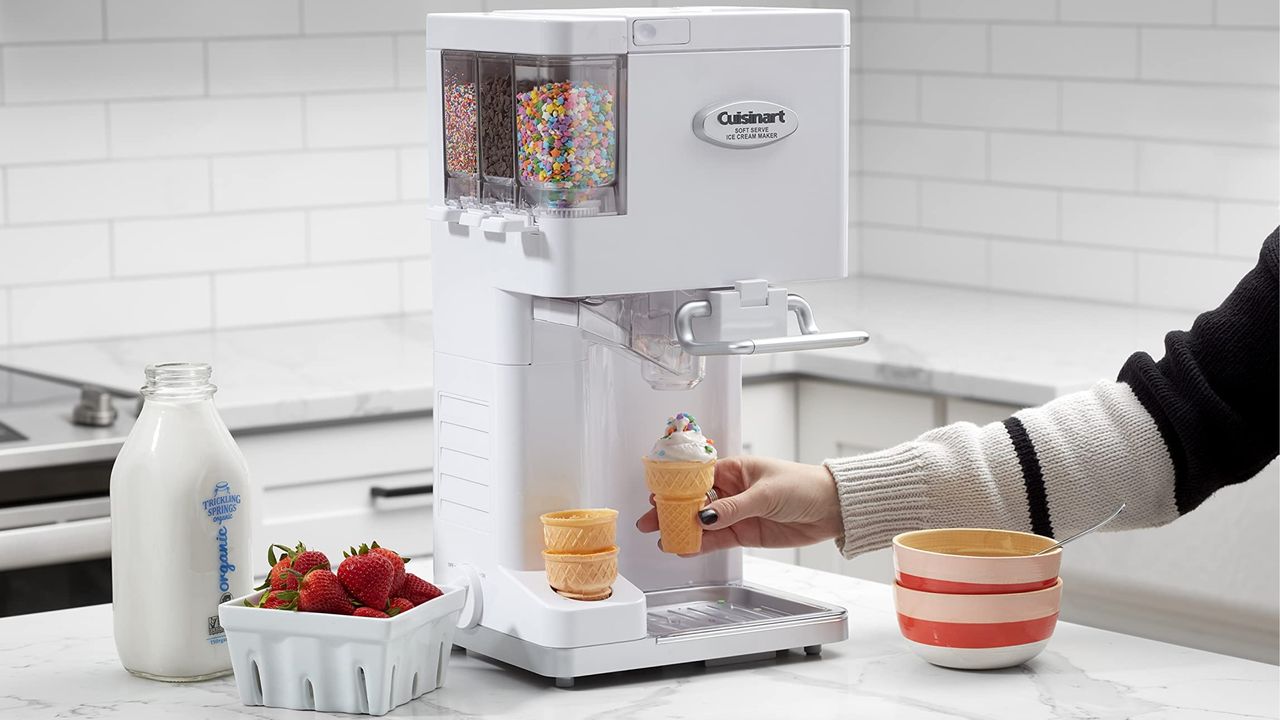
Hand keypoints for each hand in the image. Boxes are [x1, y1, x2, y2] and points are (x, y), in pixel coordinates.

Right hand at [635, 456, 843, 555]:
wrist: (832, 509)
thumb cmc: (805, 486)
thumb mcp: (766, 494)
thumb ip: (734, 508)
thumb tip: (704, 517)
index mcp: (735, 469)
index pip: (697, 477)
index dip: (675, 486)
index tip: (656, 494)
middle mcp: (732, 490)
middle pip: (694, 501)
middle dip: (671, 510)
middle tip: (649, 521)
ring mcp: (738, 513)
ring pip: (703, 522)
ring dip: (683, 530)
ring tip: (662, 538)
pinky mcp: (746, 533)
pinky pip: (718, 539)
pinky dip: (701, 544)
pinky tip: (685, 548)